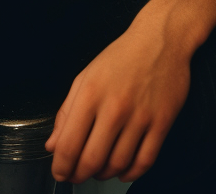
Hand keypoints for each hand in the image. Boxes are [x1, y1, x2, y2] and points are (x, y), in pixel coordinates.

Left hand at [45, 7, 193, 183]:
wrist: (160, 39)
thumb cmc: (122, 57)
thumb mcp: (86, 76)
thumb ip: (66, 112)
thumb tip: (53, 145)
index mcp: (91, 93)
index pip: (69, 144)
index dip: (61, 167)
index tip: (60, 172)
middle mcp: (114, 107)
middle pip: (92, 160)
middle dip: (80, 175)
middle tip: (77, 176)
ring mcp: (140, 116)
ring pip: (118, 164)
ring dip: (104, 174)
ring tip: (99, 170)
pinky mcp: (162, 122)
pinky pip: (145, 161)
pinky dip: (131, 173)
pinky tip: (123, 170)